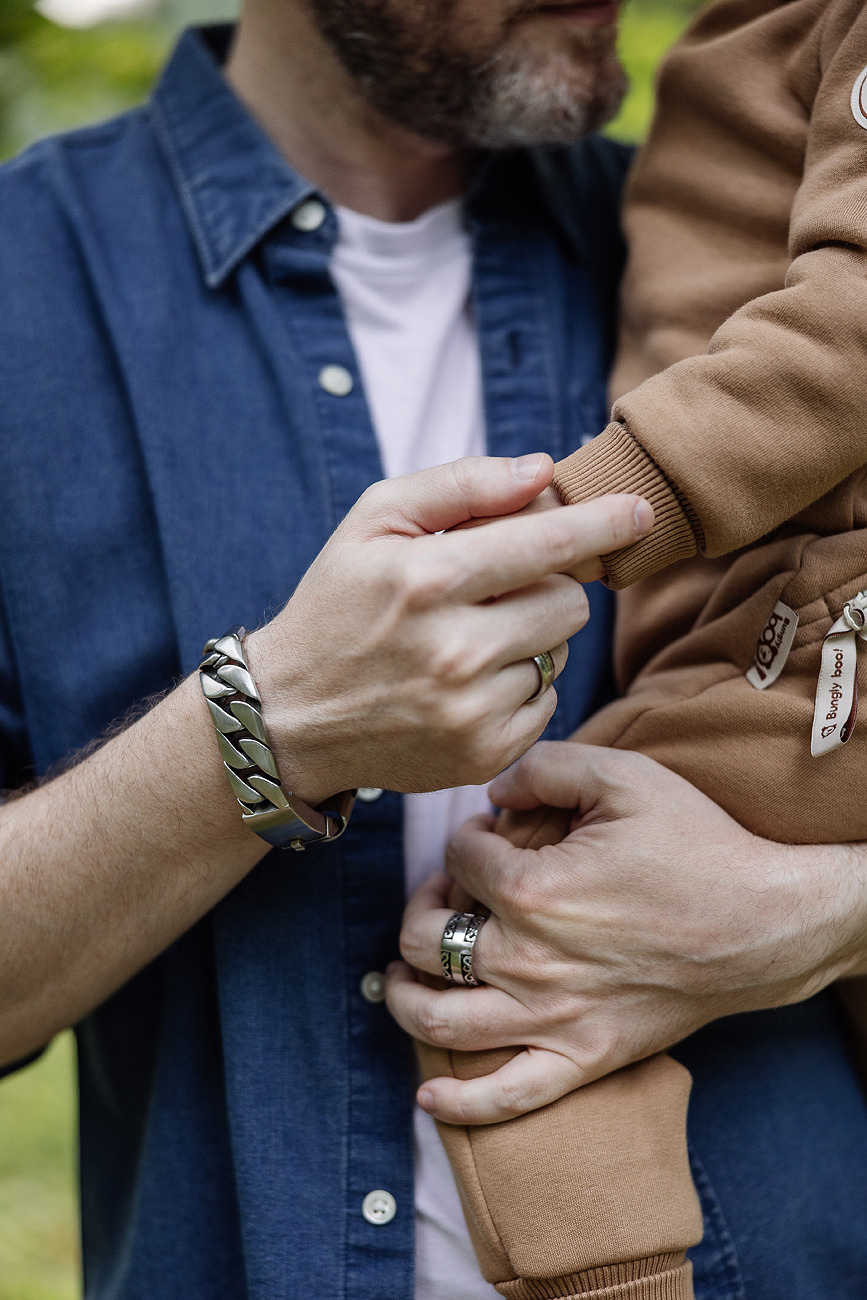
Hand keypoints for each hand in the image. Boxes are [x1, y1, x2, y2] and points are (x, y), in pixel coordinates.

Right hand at [247, 458, 651, 801]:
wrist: (289, 716)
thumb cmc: (337, 605)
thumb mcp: (373, 521)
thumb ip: (460, 485)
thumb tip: (543, 471)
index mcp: (427, 579)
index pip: (545, 543)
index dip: (602, 523)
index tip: (641, 512)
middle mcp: (454, 649)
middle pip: (568, 603)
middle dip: (545, 589)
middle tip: (494, 594)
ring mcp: (470, 711)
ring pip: (560, 655)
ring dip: (530, 641)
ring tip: (468, 643)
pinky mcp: (482, 755)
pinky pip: (546, 704)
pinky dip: (520, 688)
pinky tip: (469, 685)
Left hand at [387, 742, 865, 1123]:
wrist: (766, 924)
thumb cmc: (697, 846)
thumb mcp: (623, 775)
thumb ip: (545, 765)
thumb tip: (493, 791)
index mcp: (533, 890)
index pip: (459, 858)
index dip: (466, 836)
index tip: (488, 835)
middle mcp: (528, 960)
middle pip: (423, 942)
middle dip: (419, 908)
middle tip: (445, 894)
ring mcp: (553, 1018)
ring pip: (439, 1023)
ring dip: (404, 997)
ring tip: (404, 975)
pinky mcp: (584, 1058)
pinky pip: (505, 1097)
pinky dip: (458, 1101)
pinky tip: (428, 1092)